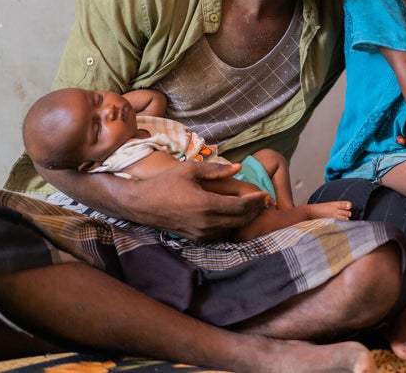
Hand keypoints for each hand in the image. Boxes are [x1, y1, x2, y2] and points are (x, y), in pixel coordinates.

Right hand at [124, 161, 268, 239]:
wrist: (140, 204)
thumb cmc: (165, 183)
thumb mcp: (190, 170)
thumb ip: (216, 169)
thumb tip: (239, 167)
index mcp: (206, 205)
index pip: (241, 206)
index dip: (256, 201)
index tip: (265, 193)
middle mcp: (205, 223)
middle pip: (240, 220)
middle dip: (255, 210)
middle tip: (264, 201)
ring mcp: (200, 233)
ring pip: (232, 228)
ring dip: (245, 218)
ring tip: (253, 207)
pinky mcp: (195, 238)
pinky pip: (220, 233)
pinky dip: (231, 224)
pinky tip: (235, 214)